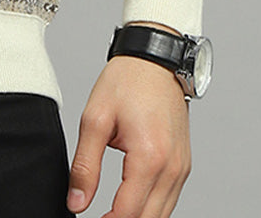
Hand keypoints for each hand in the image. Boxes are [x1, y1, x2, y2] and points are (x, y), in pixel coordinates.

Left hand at [67, 56, 190, 217]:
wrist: (155, 59)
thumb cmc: (126, 81)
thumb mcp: (94, 119)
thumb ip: (85, 167)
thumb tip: (76, 203)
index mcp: (149, 157)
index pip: (128, 213)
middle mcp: (172, 168)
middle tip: (98, 217)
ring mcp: (182, 167)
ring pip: (163, 215)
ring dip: (138, 217)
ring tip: (109, 213)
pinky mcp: (184, 164)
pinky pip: (170, 199)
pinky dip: (152, 208)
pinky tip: (130, 202)